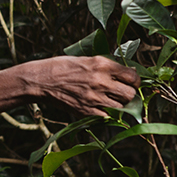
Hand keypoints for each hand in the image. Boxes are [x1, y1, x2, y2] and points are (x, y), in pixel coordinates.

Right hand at [21, 56, 140, 116]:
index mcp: (101, 64)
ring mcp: (93, 98)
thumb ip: (108, 66)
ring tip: (111, 100)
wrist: (41, 80)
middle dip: (129, 94)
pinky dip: (106, 114)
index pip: (132, 76)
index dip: (135, 81)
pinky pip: (107, 117)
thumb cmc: (63, 67)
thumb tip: (130, 72)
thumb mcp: (87, 59)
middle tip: (123, 93)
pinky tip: (100, 107)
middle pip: (130, 94)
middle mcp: (100, 81)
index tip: (131, 82)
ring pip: (121, 107)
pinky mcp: (86, 111)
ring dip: (120, 105)